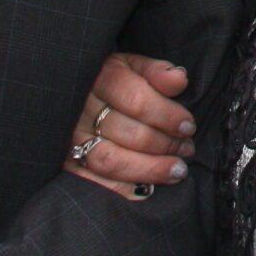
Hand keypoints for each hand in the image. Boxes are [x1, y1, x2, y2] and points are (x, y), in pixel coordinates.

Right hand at [65, 51, 194, 197]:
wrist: (72, 93)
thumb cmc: (114, 81)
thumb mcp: (134, 66)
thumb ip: (157, 71)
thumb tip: (180, 80)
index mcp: (101, 78)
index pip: (137, 100)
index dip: (167, 117)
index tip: (188, 126)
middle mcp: (82, 108)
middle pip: (129, 133)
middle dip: (165, 145)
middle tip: (186, 149)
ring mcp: (71, 137)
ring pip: (111, 161)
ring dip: (150, 170)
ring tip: (177, 171)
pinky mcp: (67, 162)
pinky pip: (94, 182)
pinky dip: (122, 189)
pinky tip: (147, 189)